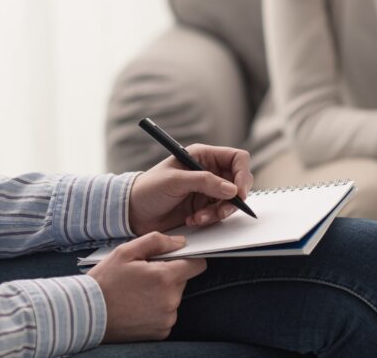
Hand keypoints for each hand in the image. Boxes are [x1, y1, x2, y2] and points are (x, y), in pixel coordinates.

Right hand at [87, 232, 206, 341]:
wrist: (88, 314)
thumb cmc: (105, 280)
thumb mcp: (126, 251)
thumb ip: (157, 241)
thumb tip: (180, 242)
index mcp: (164, 277)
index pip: (197, 265)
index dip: (188, 258)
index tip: (175, 258)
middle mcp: (170, 300)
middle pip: (183, 280)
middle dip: (168, 275)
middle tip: (144, 275)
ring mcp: (167, 318)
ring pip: (174, 297)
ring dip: (162, 292)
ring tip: (138, 292)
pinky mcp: (162, 332)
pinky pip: (167, 314)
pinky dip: (157, 309)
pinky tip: (138, 306)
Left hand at [128, 144, 253, 234]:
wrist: (133, 212)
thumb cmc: (149, 188)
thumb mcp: (175, 181)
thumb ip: (204, 182)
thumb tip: (232, 189)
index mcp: (203, 156)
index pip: (236, 158)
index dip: (243, 174)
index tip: (240, 192)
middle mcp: (209, 171)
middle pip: (239, 182)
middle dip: (233, 199)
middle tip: (221, 210)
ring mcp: (207, 191)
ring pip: (231, 201)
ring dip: (218, 212)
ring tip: (199, 218)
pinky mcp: (204, 207)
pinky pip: (219, 214)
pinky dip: (210, 219)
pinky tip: (194, 220)